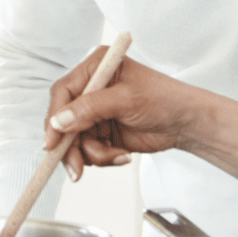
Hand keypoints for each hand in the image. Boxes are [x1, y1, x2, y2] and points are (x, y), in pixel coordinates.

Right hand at [44, 49, 200, 181]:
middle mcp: (92, 88)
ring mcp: (96, 112)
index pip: (64, 92)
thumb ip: (91, 109)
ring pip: (75, 139)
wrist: (185, 123)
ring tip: (117, 155)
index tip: (52, 142)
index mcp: (96, 67)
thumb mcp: (126, 100)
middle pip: (64, 120)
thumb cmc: (163, 99)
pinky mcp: (102, 131)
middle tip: (76, 169)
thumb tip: (59, 120)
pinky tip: (122, 154)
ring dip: (93, 154)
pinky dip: (103, 157)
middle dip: (71, 145)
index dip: (55, 117)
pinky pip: (88, 150)